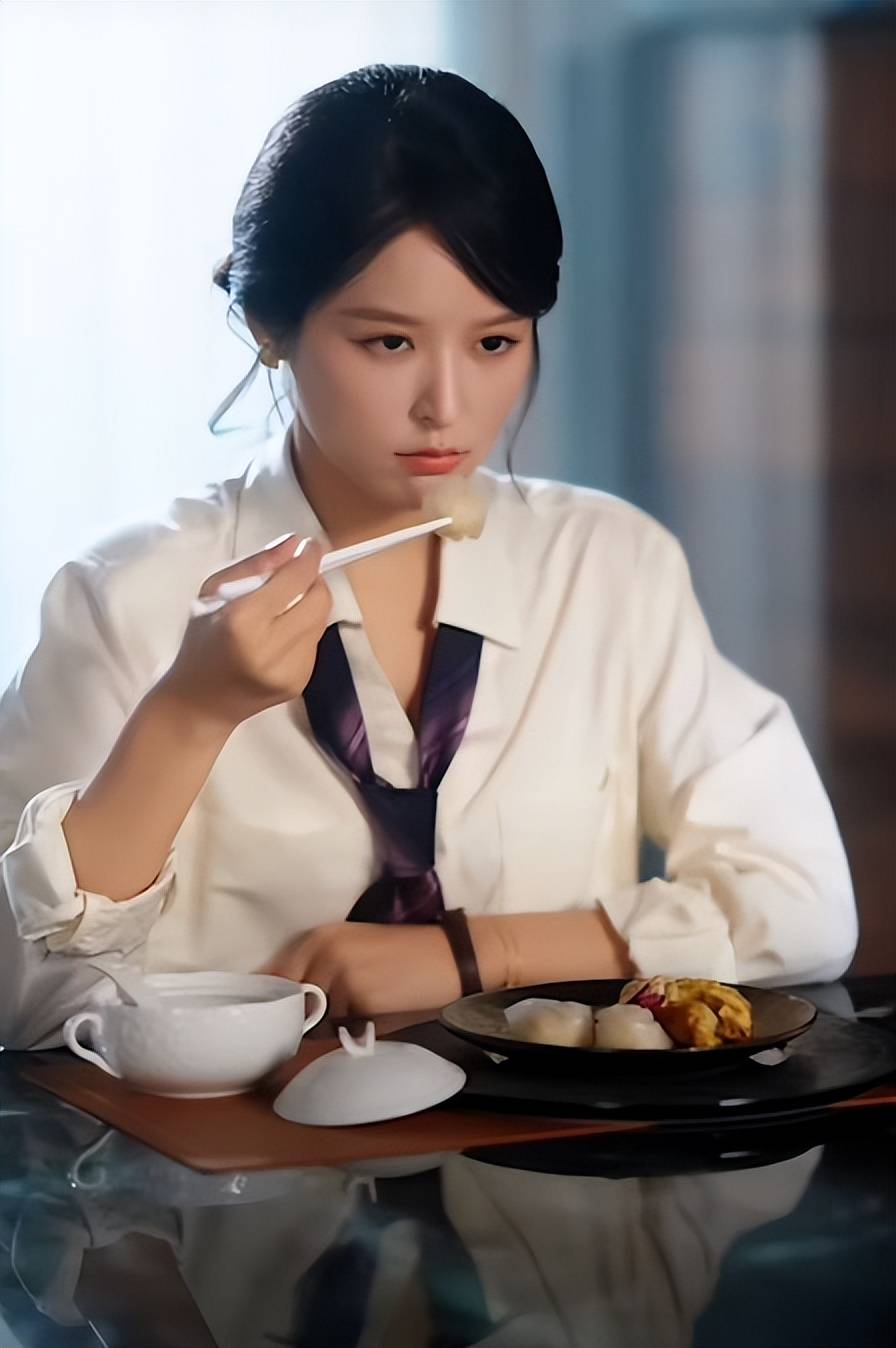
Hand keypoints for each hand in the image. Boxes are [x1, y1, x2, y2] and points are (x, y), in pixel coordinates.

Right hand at [159, 535, 331, 730]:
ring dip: (309, 606)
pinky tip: (278, 638)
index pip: (295, 579)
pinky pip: (314, 643)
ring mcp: (289, 670)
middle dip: (315, 581)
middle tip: (297, 577)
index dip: (309, 558)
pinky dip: (303, 631)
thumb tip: (295, 543)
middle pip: (320, 600)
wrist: (200, 703)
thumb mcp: (213, 593)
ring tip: (282, 610)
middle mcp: (271, 647)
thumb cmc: (200, 641)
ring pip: (322, 621)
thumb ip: (255, 565)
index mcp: (243, 620)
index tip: (311, 545)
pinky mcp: (299, 683)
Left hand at [257, 921, 466, 1019]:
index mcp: (319, 936)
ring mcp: (338, 972)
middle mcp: (322, 950)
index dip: (274, 1002)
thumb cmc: (406, 959)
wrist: (452, 958)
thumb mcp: (355, 955)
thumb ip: (319, 976)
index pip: (274, 976)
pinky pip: (341, 1029)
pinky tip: (376, 1017)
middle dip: (301, 1018)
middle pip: (290, 1003)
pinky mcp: (358, 996)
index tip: (277, 1018)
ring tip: (361, 1012)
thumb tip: (285, 1010)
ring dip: (329, 1027)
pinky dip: (353, 1030)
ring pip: (315, 1021)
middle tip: (327, 1022)